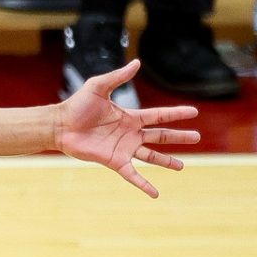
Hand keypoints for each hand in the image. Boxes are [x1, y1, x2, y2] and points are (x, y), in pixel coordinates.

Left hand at [54, 59, 200, 198]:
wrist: (59, 125)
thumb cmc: (76, 105)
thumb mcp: (99, 86)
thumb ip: (118, 76)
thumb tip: (137, 62)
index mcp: (130, 117)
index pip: (159, 116)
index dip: (176, 114)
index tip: (194, 112)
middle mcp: (130, 134)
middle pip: (160, 136)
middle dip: (179, 137)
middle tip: (197, 138)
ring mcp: (123, 149)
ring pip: (151, 156)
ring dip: (167, 162)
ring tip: (182, 167)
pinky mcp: (113, 161)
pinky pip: (132, 175)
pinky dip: (144, 184)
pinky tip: (155, 194)